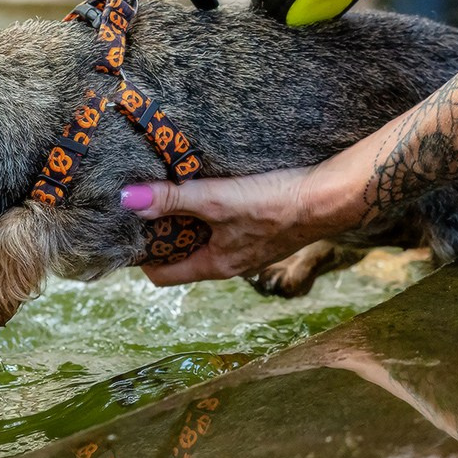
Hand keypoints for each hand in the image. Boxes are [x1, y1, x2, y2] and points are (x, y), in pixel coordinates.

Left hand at [121, 167, 349, 285]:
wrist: (332, 196)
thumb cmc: (275, 203)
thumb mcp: (216, 199)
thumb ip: (172, 199)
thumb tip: (127, 200)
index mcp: (214, 266)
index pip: (161, 275)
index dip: (139, 255)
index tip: (126, 228)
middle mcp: (228, 262)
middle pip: (179, 254)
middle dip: (158, 231)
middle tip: (140, 201)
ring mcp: (245, 245)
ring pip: (201, 236)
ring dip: (183, 217)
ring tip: (166, 188)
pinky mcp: (259, 226)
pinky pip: (221, 223)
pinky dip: (206, 208)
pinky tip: (203, 182)